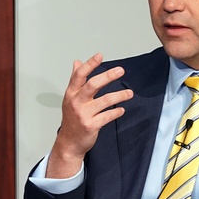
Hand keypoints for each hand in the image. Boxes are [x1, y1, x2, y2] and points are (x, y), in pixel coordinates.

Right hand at [47, 53, 132, 178]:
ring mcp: (83, 115)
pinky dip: (116, 112)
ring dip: (120, 95)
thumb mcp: (70, 98)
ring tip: (129, 93)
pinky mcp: (91, 125)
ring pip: (105, 101)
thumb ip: (75, 80)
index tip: (100, 56)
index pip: (79, 76)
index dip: (89, 64)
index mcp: (71, 94)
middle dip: (108, 76)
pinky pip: (108, 116)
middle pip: (93, 85)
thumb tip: (77, 62)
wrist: (69, 142)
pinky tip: (121, 110)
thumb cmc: (71, 119)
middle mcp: (76, 103)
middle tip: (120, 71)